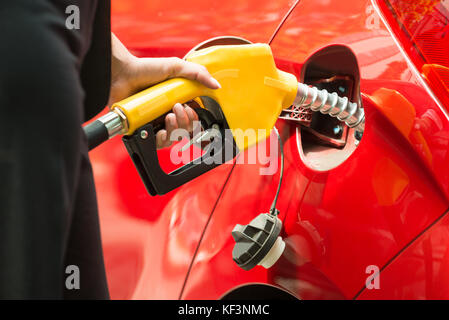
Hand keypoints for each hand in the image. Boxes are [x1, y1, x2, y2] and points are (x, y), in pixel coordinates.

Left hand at [109, 34, 219, 148]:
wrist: (122, 74)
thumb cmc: (145, 69)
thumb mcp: (175, 67)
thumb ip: (198, 74)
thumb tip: (216, 86)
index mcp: (178, 102)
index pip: (193, 118)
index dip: (195, 117)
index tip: (190, 107)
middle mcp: (167, 114)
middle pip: (186, 130)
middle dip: (186, 121)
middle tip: (177, 107)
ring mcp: (156, 123)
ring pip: (174, 139)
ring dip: (176, 130)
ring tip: (168, 116)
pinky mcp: (143, 130)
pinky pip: (157, 145)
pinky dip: (163, 140)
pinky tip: (161, 130)